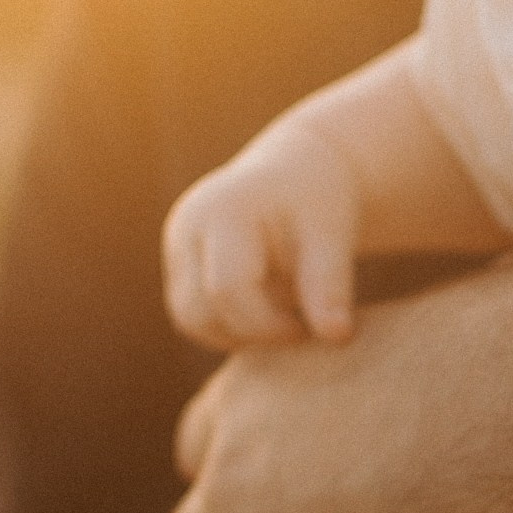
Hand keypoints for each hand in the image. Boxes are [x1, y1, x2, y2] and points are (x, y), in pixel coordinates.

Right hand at [163, 127, 362, 351]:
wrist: (298, 174)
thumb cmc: (319, 202)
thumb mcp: (332, 237)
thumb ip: (330, 285)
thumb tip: (336, 338)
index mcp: (222, 212)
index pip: (228, 289)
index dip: (268, 325)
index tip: (309, 330)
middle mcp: (186, 227)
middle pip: (199, 311)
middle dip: (250, 333)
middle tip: (297, 328)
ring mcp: (176, 246)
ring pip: (190, 320)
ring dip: (237, 334)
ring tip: (283, 315)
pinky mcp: (178, 265)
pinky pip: (194, 315)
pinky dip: (229, 326)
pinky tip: (268, 310)